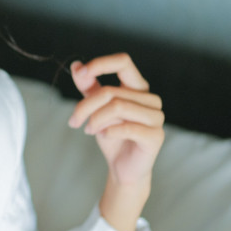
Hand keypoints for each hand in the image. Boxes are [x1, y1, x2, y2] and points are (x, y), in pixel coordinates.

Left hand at [68, 53, 164, 230]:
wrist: (122, 168)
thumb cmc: (110, 135)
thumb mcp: (95, 109)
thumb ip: (88, 86)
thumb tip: (76, 65)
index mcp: (138, 87)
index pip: (123, 62)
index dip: (101, 64)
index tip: (81, 73)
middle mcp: (150, 99)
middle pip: (111, 91)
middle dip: (86, 106)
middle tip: (74, 121)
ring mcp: (156, 117)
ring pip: (117, 107)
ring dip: (95, 119)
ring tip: (87, 129)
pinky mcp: (155, 136)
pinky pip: (127, 127)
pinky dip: (108, 131)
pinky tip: (103, 136)